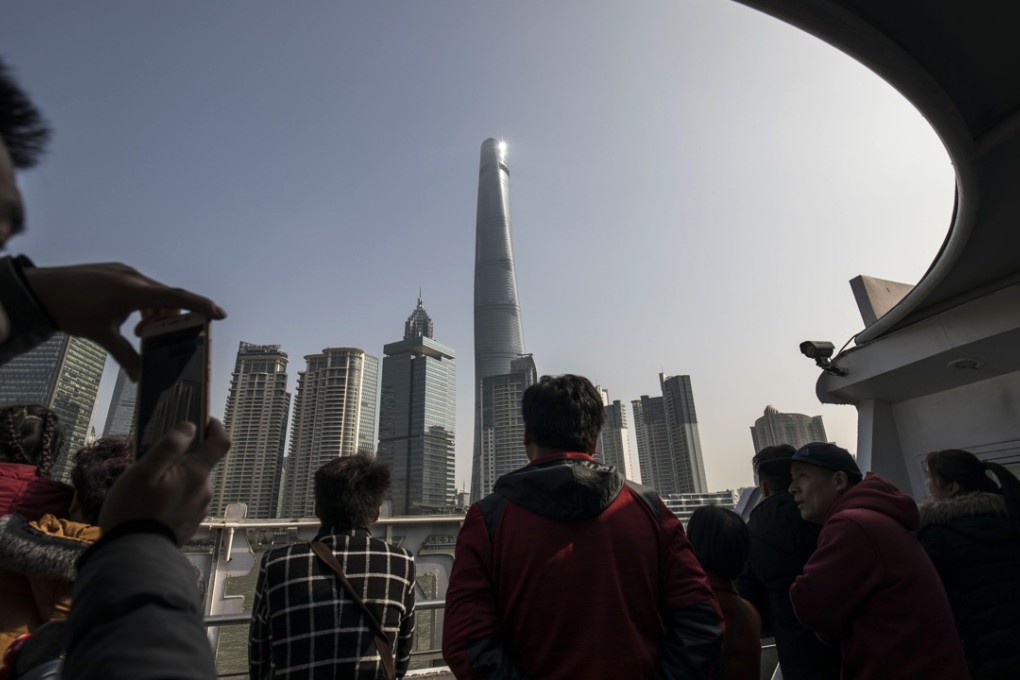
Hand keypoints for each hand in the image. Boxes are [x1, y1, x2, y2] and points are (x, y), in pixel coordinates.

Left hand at [22, 262, 225, 379]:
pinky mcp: (116, 272)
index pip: (175, 297)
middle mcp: (132, 277)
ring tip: (139, 331)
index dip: (200, 305)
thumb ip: (125, 354)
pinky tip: (129, 319)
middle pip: (167, 298)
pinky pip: (141, 288)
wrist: (38, 290)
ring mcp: (124, 272)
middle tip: (165, 337)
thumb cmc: (69, 310)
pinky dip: (143, 304)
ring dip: (155, 313)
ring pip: (154, 294)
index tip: (219, 314)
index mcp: (132, 290)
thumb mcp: (101, 335)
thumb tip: (140, 376)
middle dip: (170, 318)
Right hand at [99, 419, 230, 544]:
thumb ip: (169, 447)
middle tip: (154, 459)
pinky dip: (172, 496)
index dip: (215, 426)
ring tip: (146, 486)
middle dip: (182, 457)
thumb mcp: (144, 472)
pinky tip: (150, 504)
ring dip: (174, 479)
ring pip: (189, 484)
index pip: (220, 442)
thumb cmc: (134, 511)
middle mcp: (204, 491)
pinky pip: (184, 501)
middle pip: (200, 464)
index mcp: (196, 475)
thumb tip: (190, 427)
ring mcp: (198, 509)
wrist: (133, 557)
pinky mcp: (189, 524)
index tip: (202, 419)